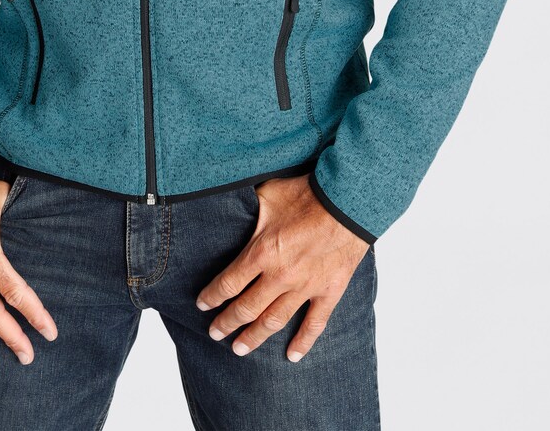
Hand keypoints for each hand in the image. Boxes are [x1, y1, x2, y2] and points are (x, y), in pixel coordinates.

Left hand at [195, 172, 370, 362]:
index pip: (228, 283)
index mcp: (262, 252)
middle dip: (227, 322)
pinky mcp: (329, 291)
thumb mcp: (268, 194)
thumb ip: (248, 206)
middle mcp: (280, 276)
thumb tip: (230, 203)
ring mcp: (305, 287)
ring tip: (239, 349)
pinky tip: (292, 356)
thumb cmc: (307, 194)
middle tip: (214, 333)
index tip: (202, 305)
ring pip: (274, 321)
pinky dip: (303, 342)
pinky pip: (314, 324)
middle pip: (246, 308)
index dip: (212, 296)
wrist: (347, 201)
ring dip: (254, 337)